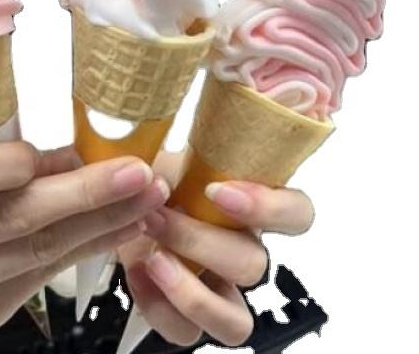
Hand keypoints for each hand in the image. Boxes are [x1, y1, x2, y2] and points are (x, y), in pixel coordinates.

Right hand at [0, 142, 168, 343]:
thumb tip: (69, 155)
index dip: (19, 163)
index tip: (71, 149)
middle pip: (11, 218)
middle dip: (86, 194)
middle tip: (139, 173)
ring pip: (36, 252)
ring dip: (100, 224)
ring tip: (147, 200)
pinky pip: (41, 277)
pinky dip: (86, 250)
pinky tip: (120, 229)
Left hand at [118, 152, 313, 348]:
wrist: (120, 207)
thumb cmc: (154, 177)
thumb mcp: (173, 148)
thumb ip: (192, 135)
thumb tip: (198, 90)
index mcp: (252, 207)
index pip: (298, 215)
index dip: (270, 208)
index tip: (218, 190)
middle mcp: (244, 251)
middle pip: (255, 265)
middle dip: (201, 241)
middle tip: (157, 216)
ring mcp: (221, 291)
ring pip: (237, 320)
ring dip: (191, 290)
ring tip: (152, 257)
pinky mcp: (189, 319)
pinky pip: (187, 335)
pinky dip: (159, 308)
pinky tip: (136, 273)